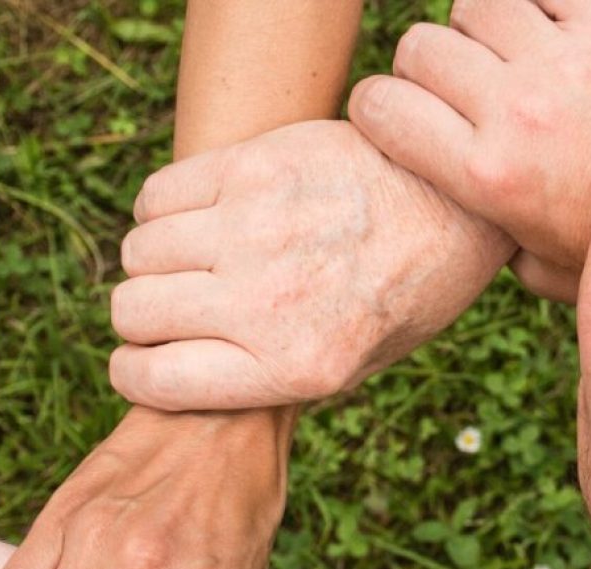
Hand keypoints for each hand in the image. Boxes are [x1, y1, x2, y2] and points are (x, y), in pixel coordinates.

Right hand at [108, 119, 513, 410]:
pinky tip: (201, 217)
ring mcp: (256, 229)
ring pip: (138, 251)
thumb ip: (271, 377)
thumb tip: (182, 376)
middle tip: (176, 308)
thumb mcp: (356, 366)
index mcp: (295, 367)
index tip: (143, 361)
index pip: (153, 380)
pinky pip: (157, 195)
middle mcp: (268, 302)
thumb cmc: (407, 293)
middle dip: (142, 318)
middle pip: (133, 311)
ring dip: (154, 262)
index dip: (135, 373)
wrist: (457, 204)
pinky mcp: (253, 166)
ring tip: (195, 260)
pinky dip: (162, 210)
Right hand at [349, 0, 590, 298]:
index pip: (379, 106)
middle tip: (461, 91)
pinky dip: (536, 5)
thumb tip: (439, 234)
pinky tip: (553, 37)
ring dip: (481, 28)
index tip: (395, 114)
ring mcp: (566, 62)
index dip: (377, 106)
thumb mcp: (538, 264)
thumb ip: (481, 243)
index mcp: (488, 177)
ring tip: (508, 59)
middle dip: (428, 67)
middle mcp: (518, 113)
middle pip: (421, 48)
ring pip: (473, 5)